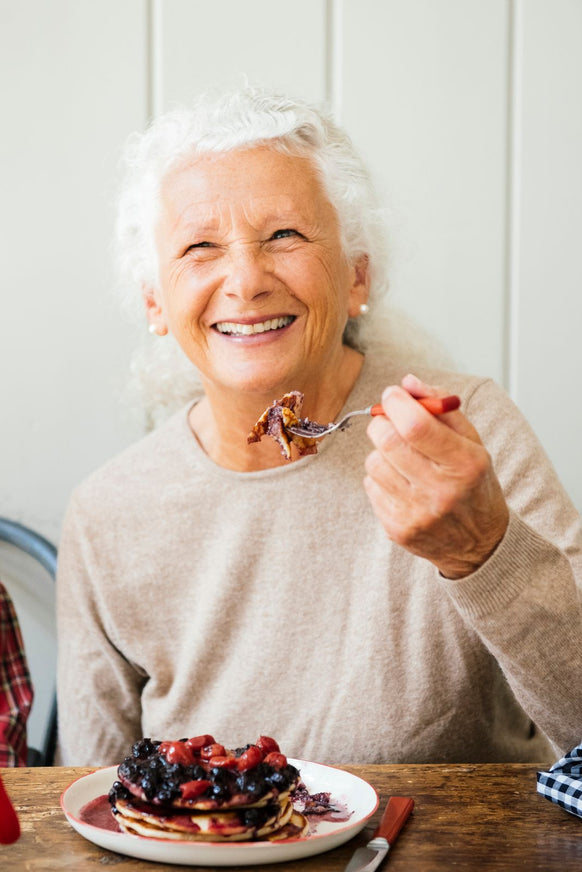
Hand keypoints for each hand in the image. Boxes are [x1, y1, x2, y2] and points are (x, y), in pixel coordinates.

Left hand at [364, 373, 508, 578]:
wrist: (480, 544)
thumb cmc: (473, 484)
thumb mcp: (472, 442)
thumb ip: (441, 407)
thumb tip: (407, 383)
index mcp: (466, 464)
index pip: (416, 426)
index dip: (396, 403)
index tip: (392, 394)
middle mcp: (441, 491)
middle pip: (387, 441)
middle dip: (382, 422)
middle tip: (390, 422)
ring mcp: (417, 514)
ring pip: (374, 462)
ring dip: (382, 453)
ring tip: (403, 460)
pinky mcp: (397, 529)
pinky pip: (370, 486)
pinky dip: (381, 478)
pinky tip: (402, 484)